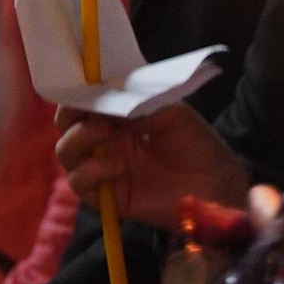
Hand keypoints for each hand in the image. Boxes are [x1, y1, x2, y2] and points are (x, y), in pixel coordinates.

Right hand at [54, 102, 248, 228]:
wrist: (218, 185)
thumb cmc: (198, 145)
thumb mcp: (171, 112)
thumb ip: (138, 103)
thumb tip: (105, 97)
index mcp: (116, 119)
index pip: (82, 102)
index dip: (76, 93)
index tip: (82, 86)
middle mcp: (104, 142)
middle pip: (65, 126)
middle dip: (70, 114)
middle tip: (89, 110)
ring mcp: (103, 168)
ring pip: (66, 153)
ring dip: (78, 139)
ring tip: (104, 133)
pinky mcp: (107, 196)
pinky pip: (80, 183)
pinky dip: (90, 171)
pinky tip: (116, 166)